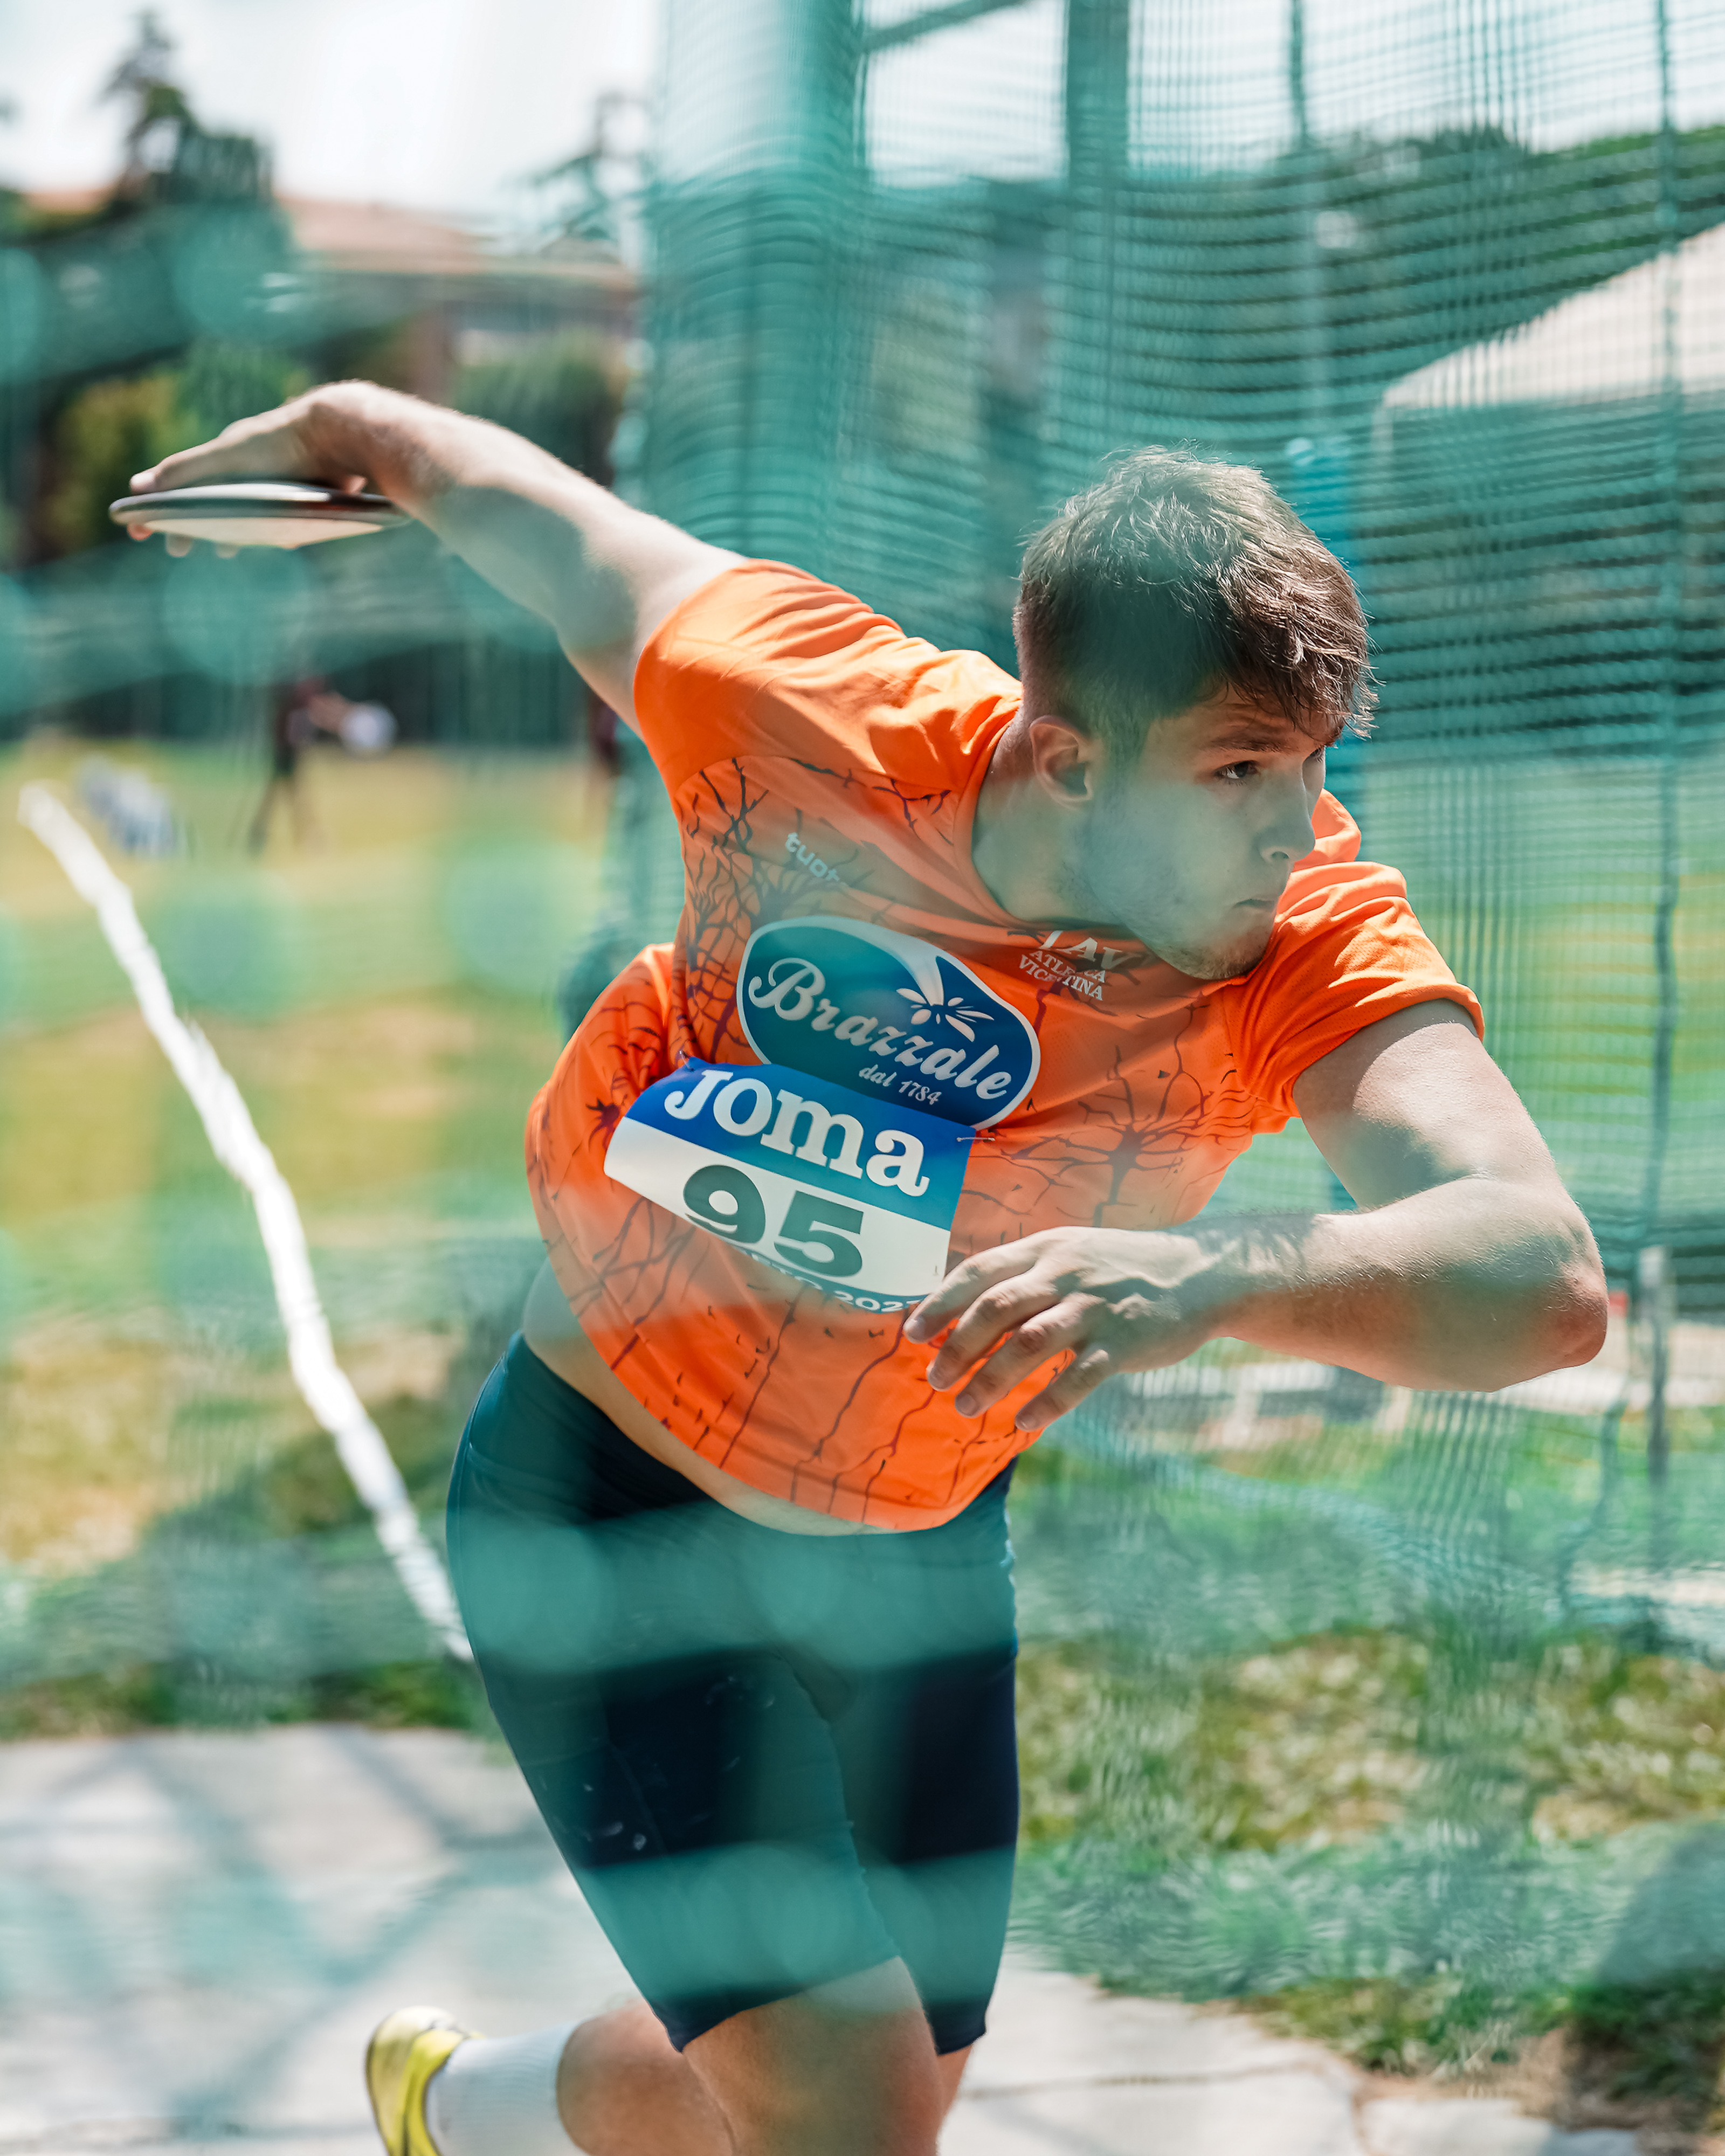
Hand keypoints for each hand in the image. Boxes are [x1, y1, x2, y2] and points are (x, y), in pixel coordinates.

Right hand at [126, 389, 370, 556]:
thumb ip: (185, 473)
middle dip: (193, 524)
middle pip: (215, 501)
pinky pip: (290, 515)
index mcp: (226, 458)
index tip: (140, 531)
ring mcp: (282, 480)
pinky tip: (283, 543)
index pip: (183, 486)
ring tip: (226, 551)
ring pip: (251, 510)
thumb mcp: (226, 460)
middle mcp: (251, 467)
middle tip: (178, 551)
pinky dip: (279, 529)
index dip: (159, 507)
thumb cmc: (279, 445)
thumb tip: (138, 490)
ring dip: (235, 530)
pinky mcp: (312, 491)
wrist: (341, 434)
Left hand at [904, 1227, 1222, 1432]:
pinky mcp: (1125, 1342)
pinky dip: (1048, 1402)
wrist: (1201, 1272)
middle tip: (934, 1381)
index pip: (980, 1271)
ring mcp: (1096, 1307)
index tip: (911, 1333)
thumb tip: (963, 1315)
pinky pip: (1078, 1377)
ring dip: (992, 1378)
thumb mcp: (1071, 1254)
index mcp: (1046, 1249)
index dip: (941, 1301)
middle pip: (996, 1307)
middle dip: (958, 1346)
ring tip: (967, 1407)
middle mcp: (1065, 1273)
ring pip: (1030, 1343)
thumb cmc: (1121, 1269)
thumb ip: (1024, 1278)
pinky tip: (1025, 1423)